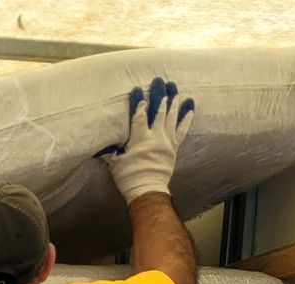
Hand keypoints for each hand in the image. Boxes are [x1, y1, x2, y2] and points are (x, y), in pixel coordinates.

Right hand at [101, 78, 195, 204]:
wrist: (147, 190)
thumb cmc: (129, 177)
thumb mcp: (115, 163)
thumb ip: (113, 150)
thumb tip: (104, 146)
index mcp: (139, 138)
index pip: (139, 116)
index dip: (138, 102)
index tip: (139, 90)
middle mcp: (155, 136)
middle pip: (158, 112)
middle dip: (159, 95)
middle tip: (160, 82)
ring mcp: (167, 141)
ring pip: (172, 117)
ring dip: (174, 102)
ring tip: (175, 90)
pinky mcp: (174, 147)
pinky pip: (182, 130)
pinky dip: (186, 118)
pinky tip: (190, 107)